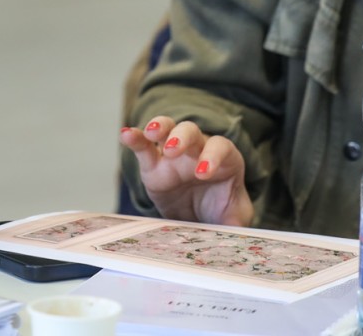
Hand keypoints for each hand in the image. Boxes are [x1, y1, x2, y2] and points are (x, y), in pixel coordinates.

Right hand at [119, 116, 253, 226]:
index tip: (203, 173)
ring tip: (151, 133)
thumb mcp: (234, 217)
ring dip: (160, 127)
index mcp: (224, 159)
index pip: (220, 148)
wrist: (200, 218)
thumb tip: (237, 234)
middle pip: (191, 131)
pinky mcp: (153, 164)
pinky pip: (144, 146)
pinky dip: (135, 138)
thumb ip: (237, 222)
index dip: (212, 156)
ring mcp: (174, 154)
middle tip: (173, 150)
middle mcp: (198, 150)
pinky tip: (125, 135)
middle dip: (182, 137)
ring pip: (168, 129)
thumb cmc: (221, 210)